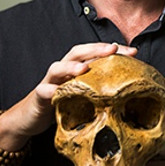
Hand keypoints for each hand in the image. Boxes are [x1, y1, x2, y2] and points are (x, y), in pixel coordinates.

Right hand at [0, 43, 136, 149]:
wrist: (31, 117)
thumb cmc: (62, 102)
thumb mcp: (84, 93)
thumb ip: (100, 86)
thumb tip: (130, 88)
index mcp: (77, 67)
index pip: (96, 53)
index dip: (114, 50)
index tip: (133, 52)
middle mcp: (63, 70)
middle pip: (78, 53)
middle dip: (96, 49)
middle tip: (113, 49)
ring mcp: (50, 81)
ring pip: (58, 67)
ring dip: (71, 66)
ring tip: (84, 68)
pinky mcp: (39, 95)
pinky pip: (44, 91)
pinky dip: (50, 90)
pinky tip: (57, 92)